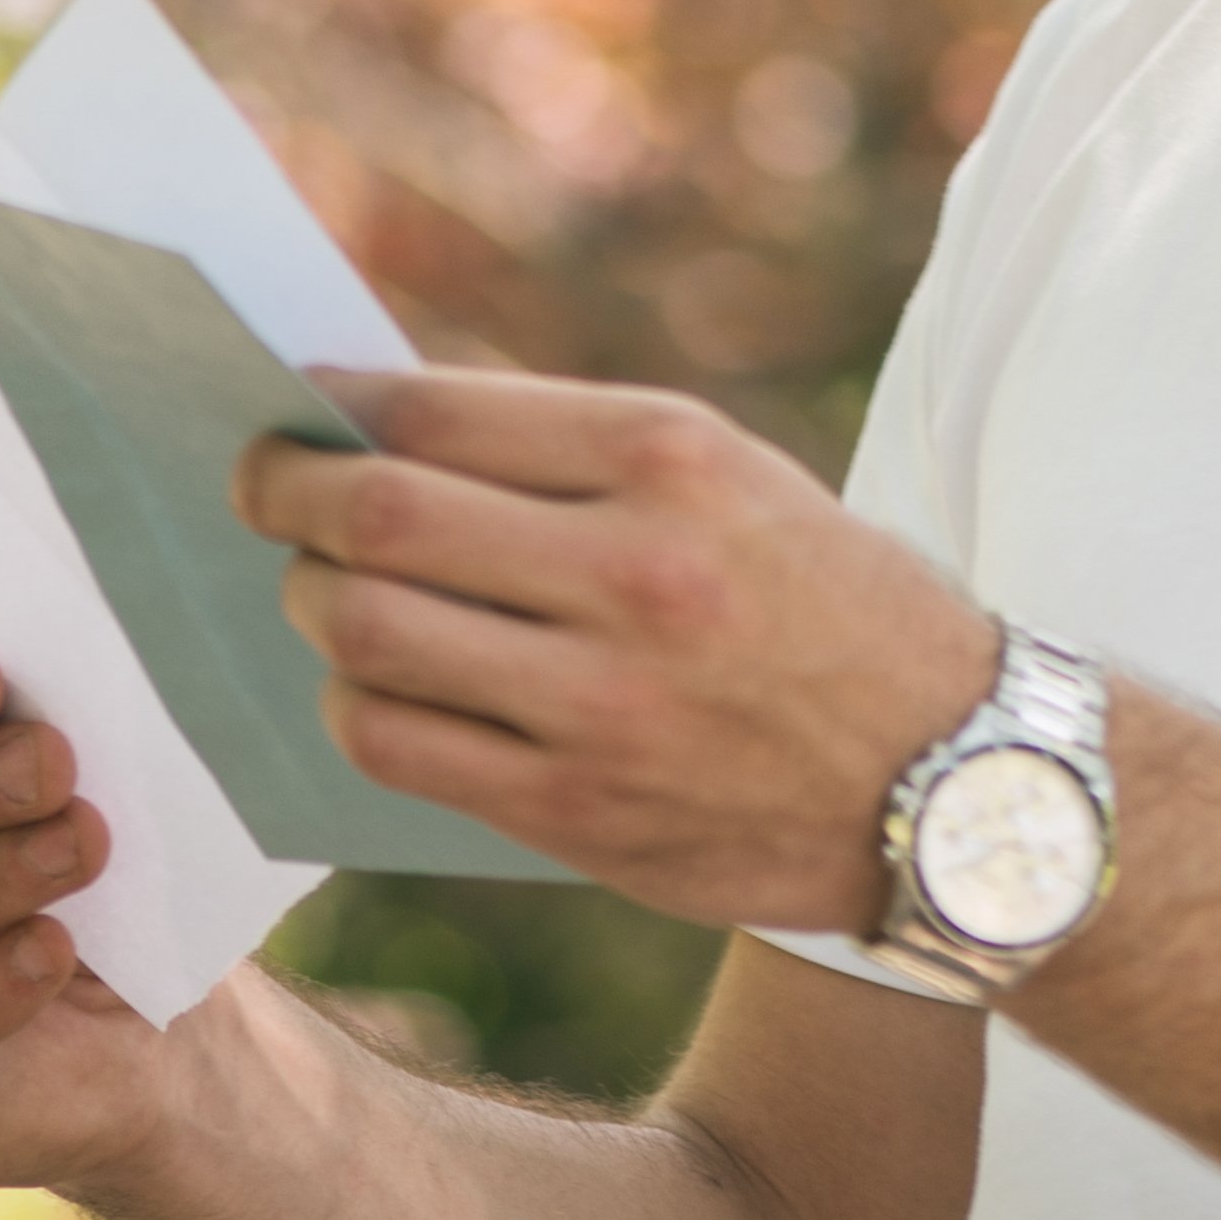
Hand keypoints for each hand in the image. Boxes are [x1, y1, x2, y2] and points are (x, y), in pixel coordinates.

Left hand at [235, 369, 998, 931]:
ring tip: (321, 591)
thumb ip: (572, 456)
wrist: (958, 781)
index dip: (334, 406)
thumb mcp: (735, 481)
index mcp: (673, 458)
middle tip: (261, 488)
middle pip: (377, 517)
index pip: (437, 411)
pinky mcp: (581, 814)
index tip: (297, 405)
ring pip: (366, 637)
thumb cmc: (826, 606)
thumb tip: (379, 430)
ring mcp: (603, 704)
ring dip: (312, 604)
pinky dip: (356, 706)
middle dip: (284, 493)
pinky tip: (373, 686)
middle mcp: (635, 571)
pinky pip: (399, 749)